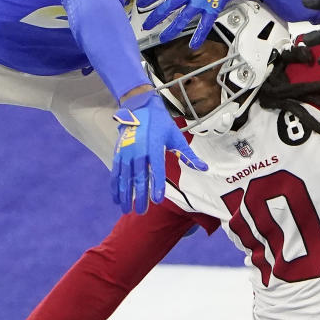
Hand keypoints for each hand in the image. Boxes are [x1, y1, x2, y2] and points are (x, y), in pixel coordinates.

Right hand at [111, 92, 207, 213]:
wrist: (140, 107)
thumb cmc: (161, 123)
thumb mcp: (176, 136)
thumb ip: (188, 155)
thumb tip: (204, 168)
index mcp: (155, 146)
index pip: (156, 169)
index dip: (156, 185)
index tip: (157, 200)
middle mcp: (139, 150)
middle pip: (139, 177)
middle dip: (140, 196)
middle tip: (141, 212)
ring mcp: (127, 151)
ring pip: (125, 177)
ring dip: (125, 194)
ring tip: (127, 209)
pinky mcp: (119, 152)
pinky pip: (116, 172)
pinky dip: (115, 185)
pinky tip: (116, 198)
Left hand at [136, 0, 261, 48]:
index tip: (141, 4)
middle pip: (167, 7)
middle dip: (154, 18)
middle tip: (145, 26)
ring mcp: (200, 2)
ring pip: (182, 19)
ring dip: (171, 30)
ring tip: (163, 38)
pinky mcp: (212, 8)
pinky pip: (204, 25)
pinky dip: (199, 36)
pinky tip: (193, 45)